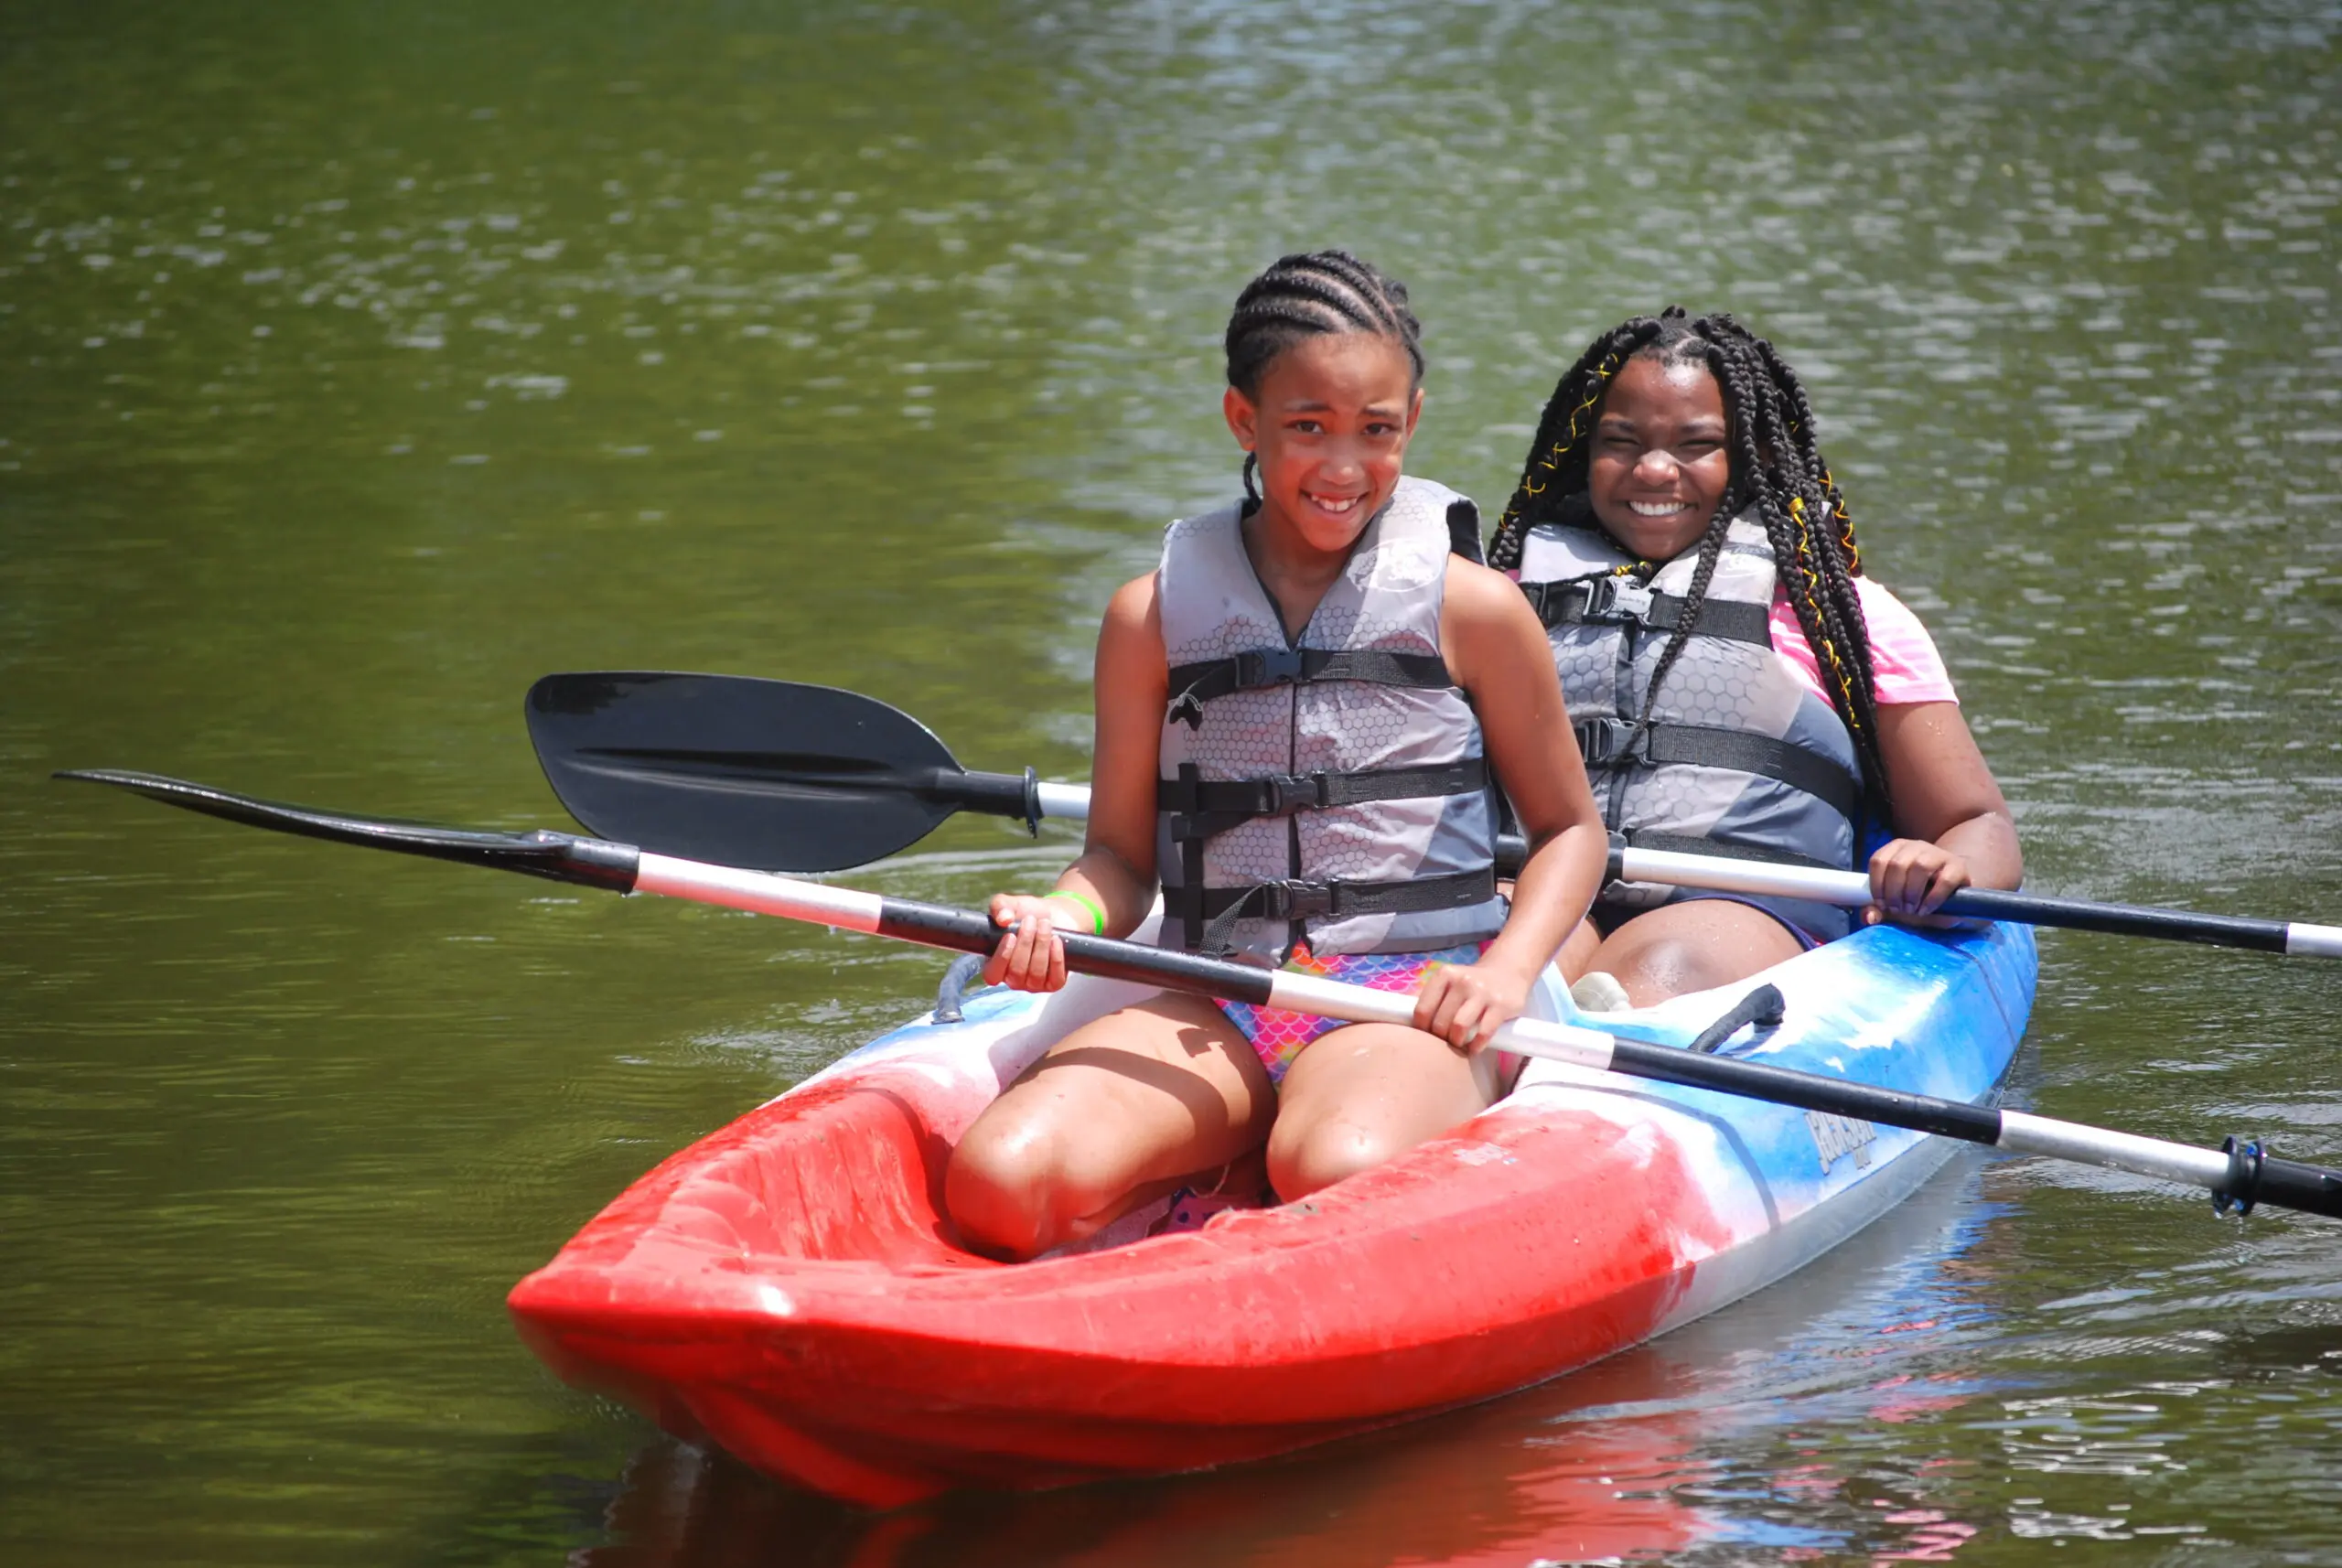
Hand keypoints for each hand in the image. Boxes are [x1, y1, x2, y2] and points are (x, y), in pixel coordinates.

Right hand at [982, 893, 1083, 991]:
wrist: (1055, 914)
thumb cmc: (1027, 912)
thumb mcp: (1011, 904)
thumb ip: (1000, 907)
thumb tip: (1003, 919)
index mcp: (996, 965)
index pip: (992, 975)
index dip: (1001, 958)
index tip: (1010, 935)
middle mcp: (1013, 978)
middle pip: (1017, 972)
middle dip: (1025, 944)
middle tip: (1031, 921)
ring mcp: (1034, 983)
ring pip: (1036, 974)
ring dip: (1041, 946)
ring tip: (1045, 925)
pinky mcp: (1054, 983)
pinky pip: (1055, 979)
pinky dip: (1056, 959)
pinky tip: (1056, 940)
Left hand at [1411, 959, 1531, 1054]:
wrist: (1507, 971)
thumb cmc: (1471, 984)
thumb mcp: (1450, 982)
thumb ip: (1435, 999)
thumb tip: (1416, 1030)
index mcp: (1444, 975)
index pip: (1422, 1010)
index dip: (1421, 1029)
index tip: (1426, 1037)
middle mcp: (1462, 981)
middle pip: (1440, 1021)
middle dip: (1440, 1038)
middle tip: (1445, 1043)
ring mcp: (1482, 992)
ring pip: (1459, 1026)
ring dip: (1456, 1042)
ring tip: (1458, 1045)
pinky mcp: (1501, 1005)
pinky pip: (1484, 1032)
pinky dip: (1476, 1045)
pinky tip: (1474, 1048)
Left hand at [1864, 838, 1978, 929]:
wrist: (1951, 891)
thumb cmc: (1918, 895)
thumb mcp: (1896, 901)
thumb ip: (1879, 909)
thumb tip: (1868, 917)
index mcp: (1896, 849)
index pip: (1878, 860)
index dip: (1876, 885)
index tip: (1881, 904)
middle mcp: (1916, 846)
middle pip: (1897, 864)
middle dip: (1893, 892)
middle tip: (1898, 909)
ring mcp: (1938, 854)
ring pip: (1919, 866)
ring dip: (1911, 892)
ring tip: (1911, 909)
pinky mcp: (1958, 867)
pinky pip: (1944, 880)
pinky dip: (1932, 898)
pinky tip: (1926, 909)